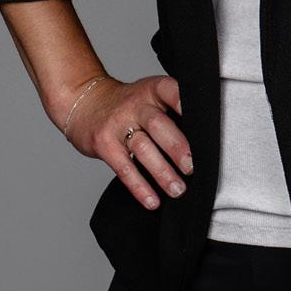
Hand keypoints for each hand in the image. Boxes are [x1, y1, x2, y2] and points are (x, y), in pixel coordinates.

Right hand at [57, 73, 190, 210]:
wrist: (84, 103)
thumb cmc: (129, 105)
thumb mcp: (150, 95)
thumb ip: (173, 110)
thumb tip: (206, 141)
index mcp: (153, 89)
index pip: (172, 91)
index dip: (186, 103)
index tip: (203, 121)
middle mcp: (136, 104)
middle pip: (159, 125)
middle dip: (177, 147)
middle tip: (193, 167)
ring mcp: (118, 124)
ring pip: (143, 149)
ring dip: (162, 173)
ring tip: (178, 190)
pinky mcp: (104, 144)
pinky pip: (124, 168)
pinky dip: (140, 187)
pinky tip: (152, 200)